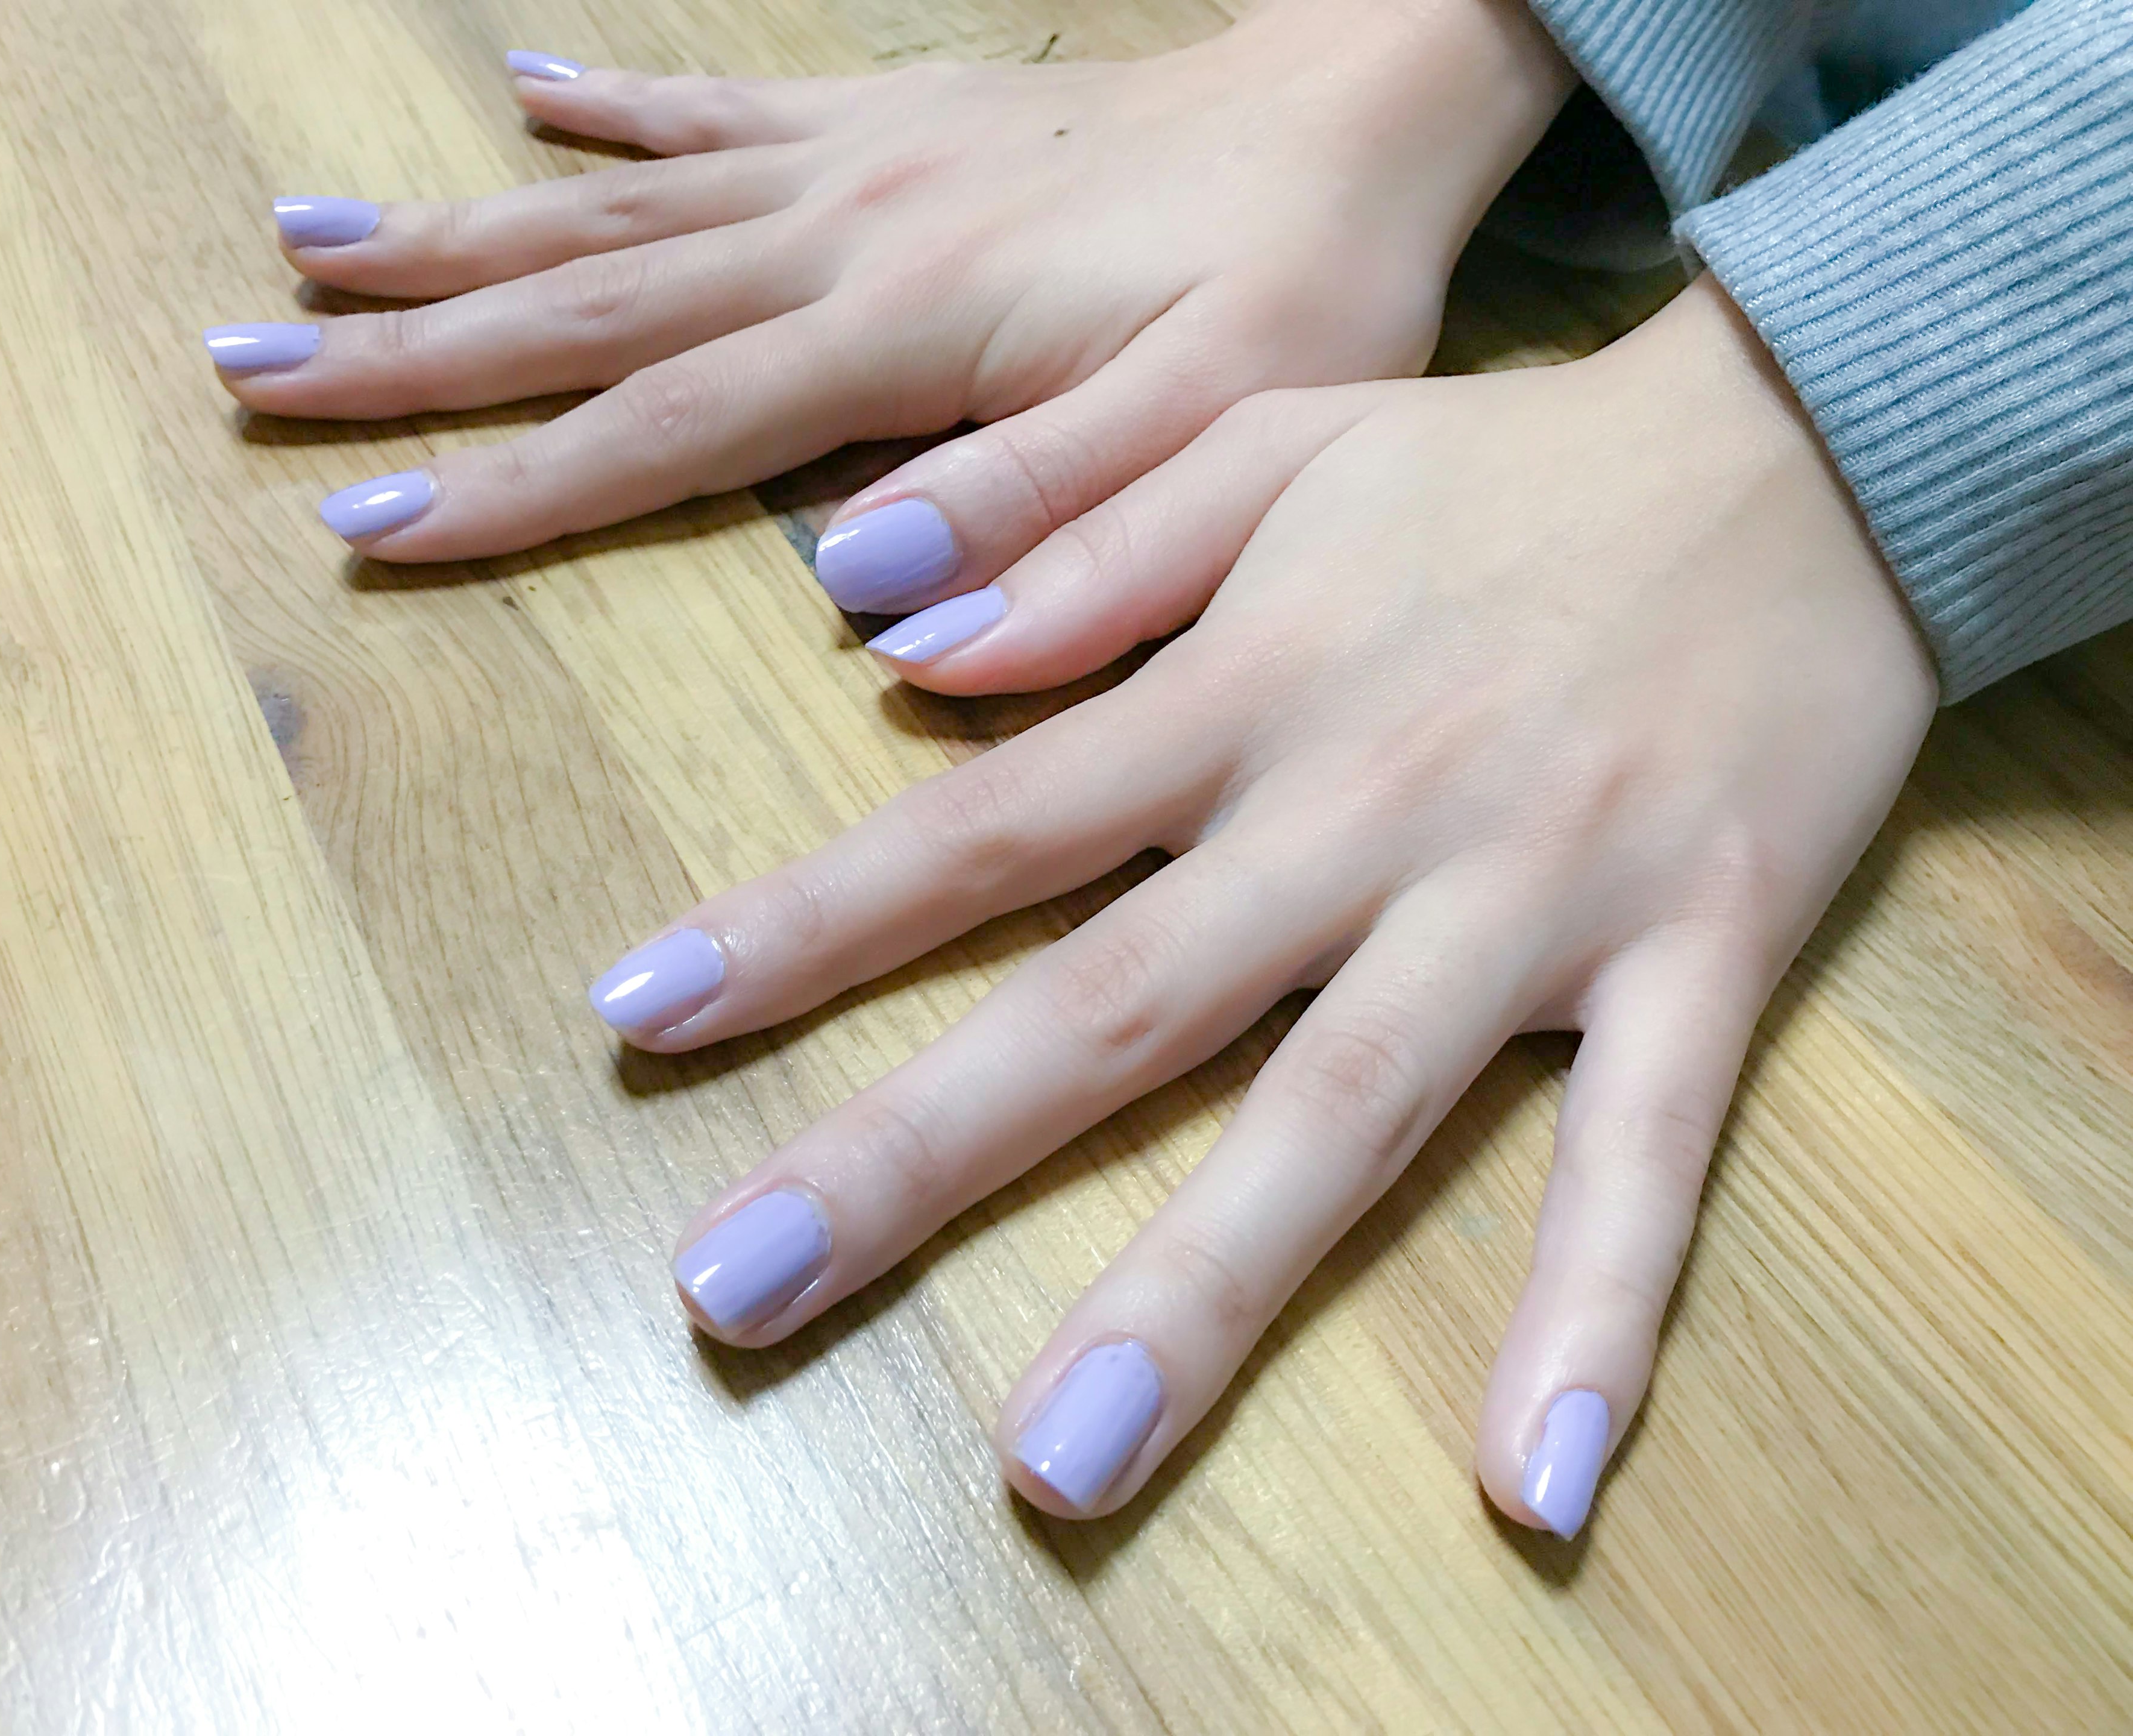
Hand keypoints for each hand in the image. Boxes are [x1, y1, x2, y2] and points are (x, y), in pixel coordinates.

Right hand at [206, 0, 1571, 604]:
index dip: (515, 484)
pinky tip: (515, 90)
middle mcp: (843, 228)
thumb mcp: (1227, 428)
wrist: (1362, 102)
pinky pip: (719, 104)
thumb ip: (1054, 515)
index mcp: (902, 325)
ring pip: (615, 201)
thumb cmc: (1307, 280)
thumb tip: (859, 591)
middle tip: (249, 373)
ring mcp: (854, 157)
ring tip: (305, 240)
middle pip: (589, 301)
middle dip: (413, 353)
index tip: (367, 522)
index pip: (669, 421)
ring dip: (456, 232)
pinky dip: (611, 105)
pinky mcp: (892, 117)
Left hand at [592, 278, 1937, 1533]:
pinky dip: (1594, 1309)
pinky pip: (1645, 1154)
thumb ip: (1080, 536)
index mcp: (1243, 689)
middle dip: (913, 1154)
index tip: (638, 1021)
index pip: (982, 829)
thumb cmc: (1504, 460)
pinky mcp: (1701, 958)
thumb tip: (889, 644)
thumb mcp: (1270, 438)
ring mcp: (1528, 902)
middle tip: (732, 1295)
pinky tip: (1536, 1483)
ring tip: (1055, 1463)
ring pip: (1339, 1112)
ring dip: (1196, 1292)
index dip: (802, 926)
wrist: (1805, 446)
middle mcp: (1357, 812)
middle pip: (1111, 1006)